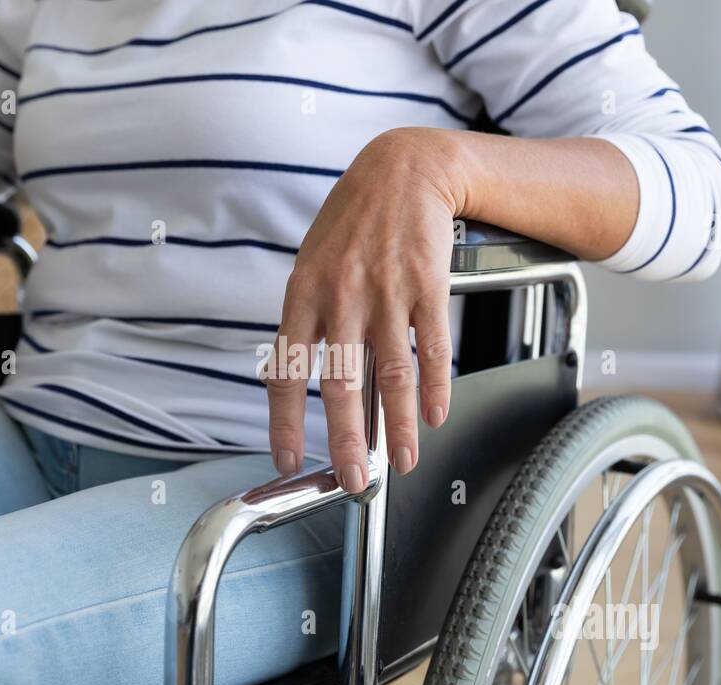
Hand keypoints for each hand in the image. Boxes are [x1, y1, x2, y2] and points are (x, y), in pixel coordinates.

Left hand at [267, 128, 464, 491]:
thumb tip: (294, 380)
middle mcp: (341, 295)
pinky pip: (432, 347)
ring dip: (400, 426)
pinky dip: (435, 387)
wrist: (403, 169)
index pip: (287, 370)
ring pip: (393, 374)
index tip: (287, 458)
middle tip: (351, 479)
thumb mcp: (312, 264)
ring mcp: (386, 291)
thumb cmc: (353, 223)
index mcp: (303, 294)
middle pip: (343, 384)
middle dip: (347, 441)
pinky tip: (435, 414)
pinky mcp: (427, 285)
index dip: (285, 420)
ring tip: (401, 459)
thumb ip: (306, 319)